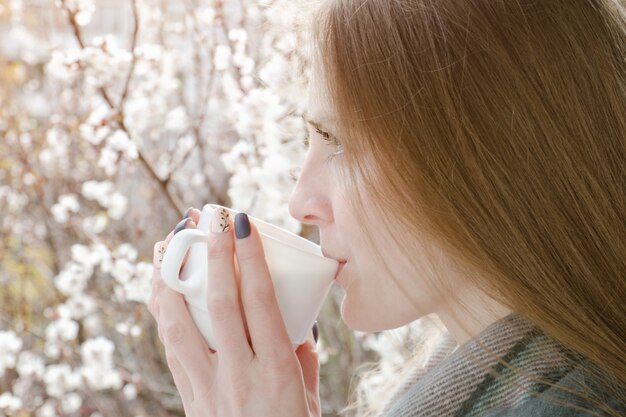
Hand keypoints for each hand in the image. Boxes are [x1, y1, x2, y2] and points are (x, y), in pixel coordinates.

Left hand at [147, 207, 320, 416]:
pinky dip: (163, 313)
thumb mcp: (310, 398)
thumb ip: (304, 357)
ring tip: (165, 244)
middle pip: (220, 303)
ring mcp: (209, 388)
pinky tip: (160, 289)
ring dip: (170, 279)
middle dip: (211, 253)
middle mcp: (240, 375)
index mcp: (278, 372)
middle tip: (206, 217)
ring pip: (180, 325)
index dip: (249, 259)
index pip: (261, 302)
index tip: (241, 223)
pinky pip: (171, 348)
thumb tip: (298, 322)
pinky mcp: (190, 398)